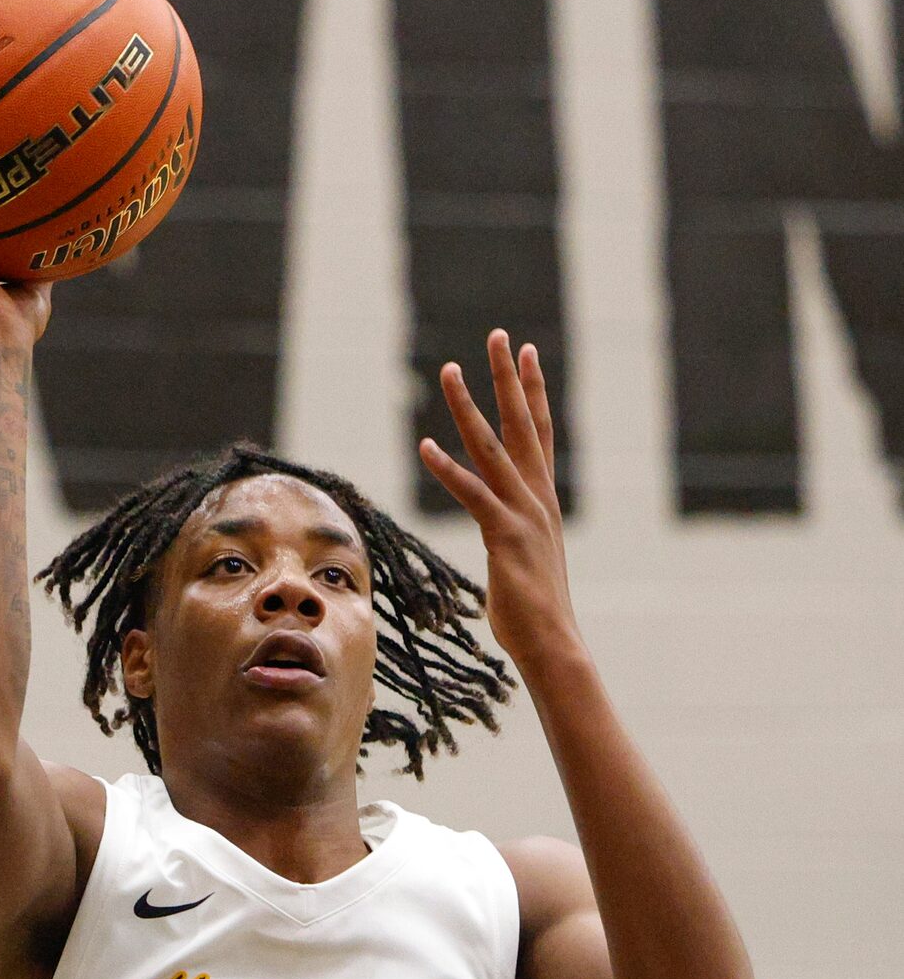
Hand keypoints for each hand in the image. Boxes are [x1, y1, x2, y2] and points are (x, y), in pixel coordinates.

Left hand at [419, 330, 580, 675]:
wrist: (553, 643)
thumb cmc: (535, 614)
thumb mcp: (524, 564)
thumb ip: (513, 541)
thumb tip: (503, 543)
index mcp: (543, 502)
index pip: (539, 434)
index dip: (532, 392)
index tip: (525, 354)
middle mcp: (537, 499)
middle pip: (522, 425)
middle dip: (508, 378)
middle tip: (499, 335)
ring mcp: (523, 514)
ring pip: (492, 448)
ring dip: (469, 407)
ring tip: (449, 370)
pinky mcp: (504, 535)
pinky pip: (472, 494)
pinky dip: (447, 469)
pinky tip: (425, 446)